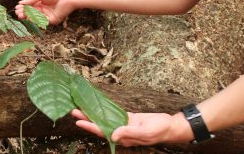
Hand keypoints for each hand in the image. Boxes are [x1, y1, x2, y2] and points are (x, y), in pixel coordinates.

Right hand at [15, 0, 79, 24]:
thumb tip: (20, 3)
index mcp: (42, 3)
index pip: (31, 6)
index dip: (24, 7)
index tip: (17, 8)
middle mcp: (45, 10)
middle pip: (32, 13)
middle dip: (24, 12)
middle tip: (17, 12)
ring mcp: (48, 16)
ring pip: (36, 17)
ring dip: (27, 16)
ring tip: (20, 14)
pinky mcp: (53, 20)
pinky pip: (42, 21)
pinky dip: (34, 19)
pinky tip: (28, 16)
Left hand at [71, 109, 192, 146]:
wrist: (170, 125)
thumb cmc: (159, 129)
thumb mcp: (145, 131)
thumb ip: (129, 133)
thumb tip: (113, 135)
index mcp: (123, 137)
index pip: (102, 132)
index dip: (89, 126)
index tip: (78, 121)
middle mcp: (120, 132)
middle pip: (99, 125)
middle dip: (86, 118)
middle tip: (73, 110)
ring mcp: (123, 125)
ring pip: (104, 119)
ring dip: (92, 113)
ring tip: (80, 106)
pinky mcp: (127, 119)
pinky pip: (112, 114)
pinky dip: (103, 110)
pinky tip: (96, 105)